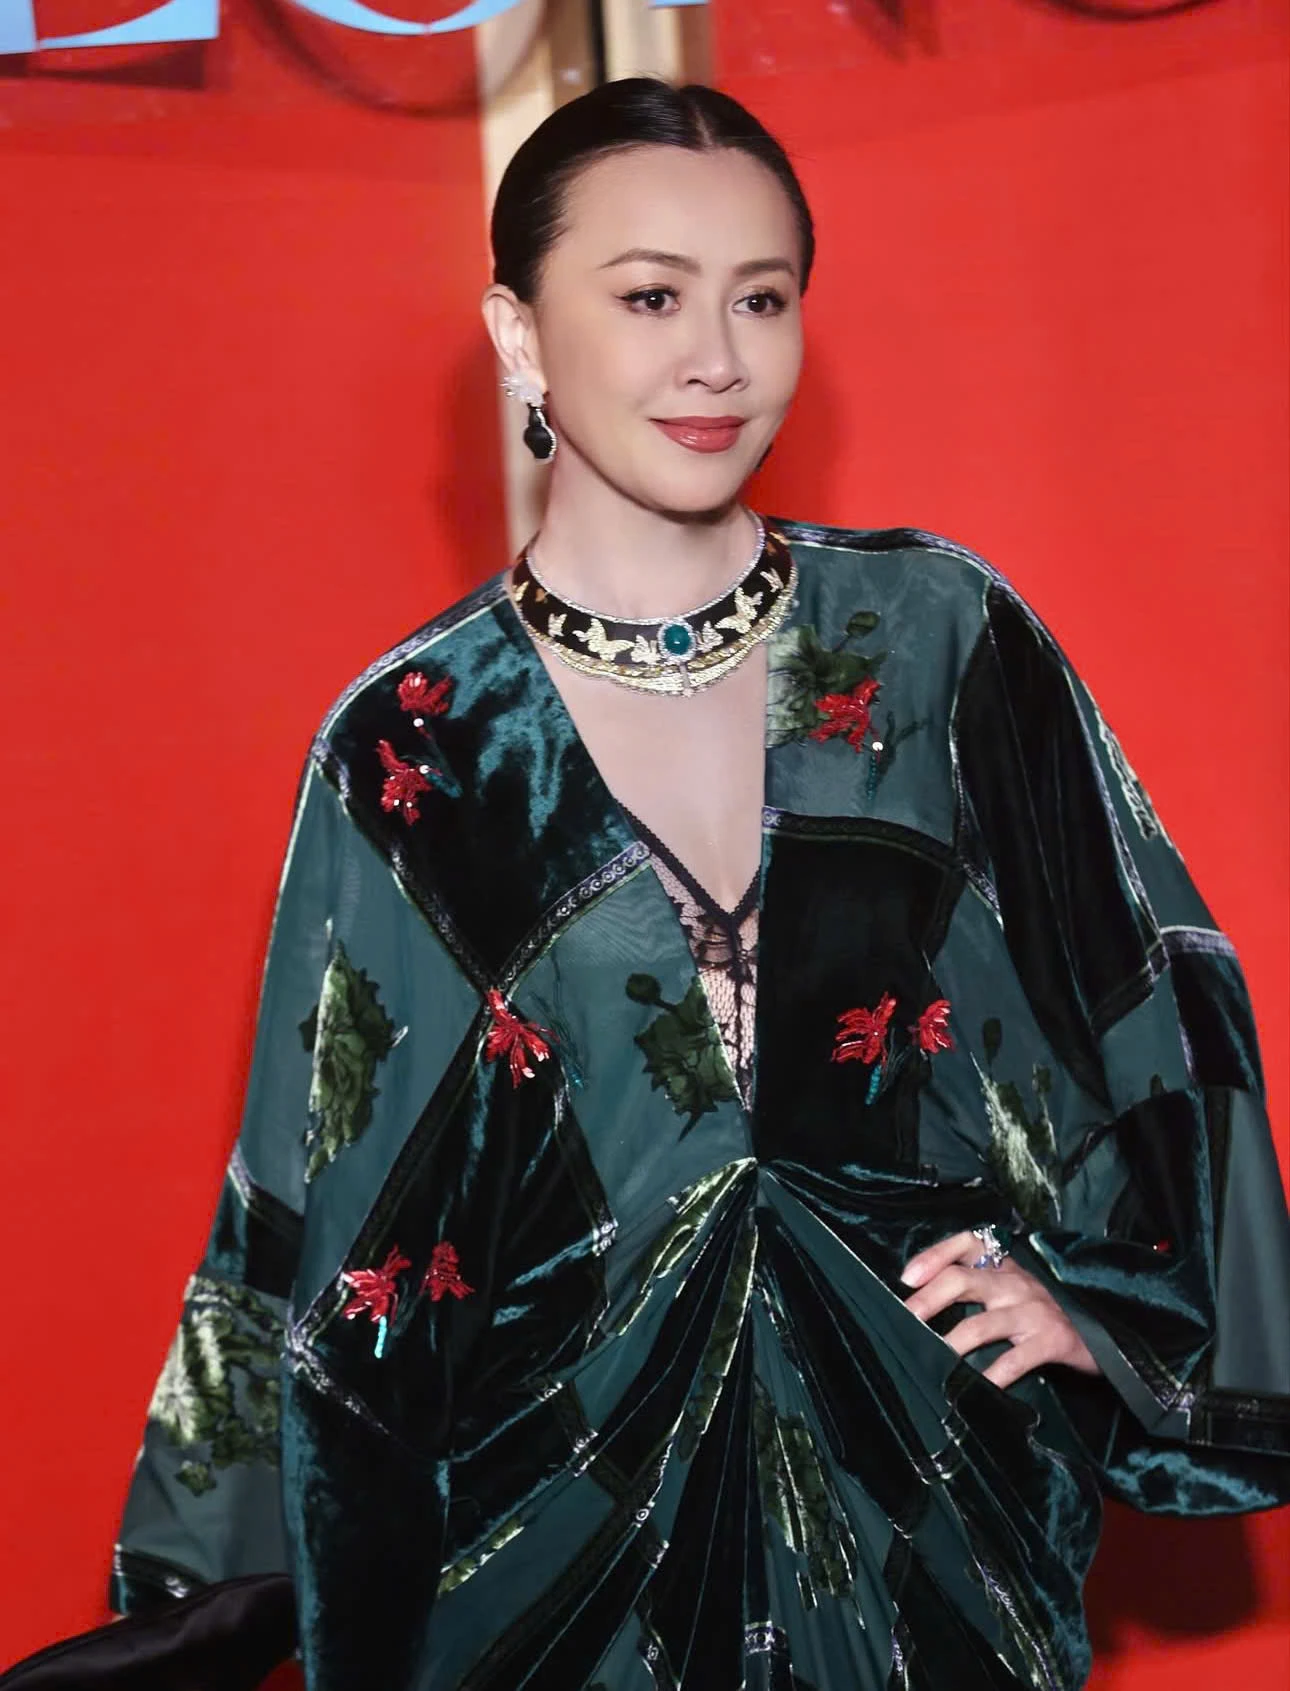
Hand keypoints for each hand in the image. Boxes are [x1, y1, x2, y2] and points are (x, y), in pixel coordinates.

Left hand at [900, 1229, 1100, 1389]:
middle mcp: (1014, 1283)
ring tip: (929, 1361)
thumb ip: (979, 1286)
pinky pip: (1014, 1360)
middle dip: (927, 1300)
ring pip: (980, 1324)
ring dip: (950, 1343)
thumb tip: (923, 1303)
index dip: (934, 1255)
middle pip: (961, 1280)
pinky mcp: (1050, 1341)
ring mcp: (1032, 1311)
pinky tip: (975, 1389)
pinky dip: (992, 1375)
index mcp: (1004, 1266)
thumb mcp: (1014, 1289)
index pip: (967, 1243)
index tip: (907, 1277)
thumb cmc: (1044, 1313)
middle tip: (905, 1321)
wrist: (1104, 1332)